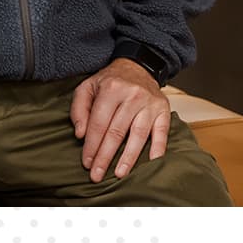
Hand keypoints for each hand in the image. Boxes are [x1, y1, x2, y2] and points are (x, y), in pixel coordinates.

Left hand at [69, 58, 170, 181]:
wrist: (137, 67)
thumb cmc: (110, 82)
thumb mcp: (88, 87)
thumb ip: (79, 109)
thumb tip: (80, 134)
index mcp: (111, 88)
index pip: (99, 123)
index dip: (91, 145)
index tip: (86, 163)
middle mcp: (132, 95)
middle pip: (117, 132)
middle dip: (105, 156)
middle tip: (97, 175)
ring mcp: (149, 103)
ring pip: (138, 135)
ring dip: (128, 158)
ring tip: (119, 174)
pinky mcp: (163, 109)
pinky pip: (162, 132)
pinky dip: (158, 149)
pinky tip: (151, 163)